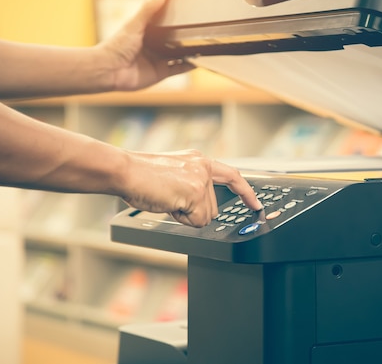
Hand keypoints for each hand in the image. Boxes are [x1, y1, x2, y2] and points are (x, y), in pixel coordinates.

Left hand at [97, 0, 194, 91]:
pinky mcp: (161, 73)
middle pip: (173, 39)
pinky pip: (178, 69)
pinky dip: (189, 65)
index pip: (164, 22)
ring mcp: (157, 60)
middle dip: (186, 35)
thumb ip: (150, 8)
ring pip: (178, 54)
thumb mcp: (135, 23)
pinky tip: (200, 60)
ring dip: (190, 50)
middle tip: (202, 26)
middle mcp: (153, 46)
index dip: (175, 16)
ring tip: (205, 42)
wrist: (109, 70)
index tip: (189, 8)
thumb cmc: (117, 45)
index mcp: (146, 32)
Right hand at [121, 150, 262, 226]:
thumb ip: (191, 182)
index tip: (256, 204)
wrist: (125, 171)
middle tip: (172, 199)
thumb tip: (199, 204)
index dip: (246, 192)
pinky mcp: (196, 193)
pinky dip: (182, 219)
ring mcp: (201, 180)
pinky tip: (168, 204)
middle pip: (214, 207)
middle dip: (195, 211)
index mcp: (198, 160)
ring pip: (206, 216)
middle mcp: (203, 167)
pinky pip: (197, 221)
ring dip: (186, 215)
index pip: (232, 176)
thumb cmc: (140, 174)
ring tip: (167, 199)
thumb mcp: (174, 173)